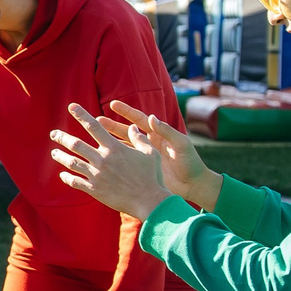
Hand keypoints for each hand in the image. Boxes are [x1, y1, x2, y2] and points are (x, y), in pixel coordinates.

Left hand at [50, 104, 178, 219]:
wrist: (147, 201)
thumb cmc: (151, 176)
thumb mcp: (150, 153)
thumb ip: (139, 139)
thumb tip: (133, 127)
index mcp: (114, 148)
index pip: (94, 127)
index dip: (82, 115)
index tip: (72, 107)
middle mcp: (102, 159)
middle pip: (76, 144)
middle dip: (62, 137)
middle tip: (53, 133)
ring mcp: (96, 175)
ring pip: (72, 162)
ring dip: (60, 156)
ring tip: (54, 153)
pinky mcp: (94, 189)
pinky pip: (75, 182)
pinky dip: (67, 177)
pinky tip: (62, 174)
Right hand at [107, 100, 221, 209]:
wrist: (194, 185)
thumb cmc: (190, 163)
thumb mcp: (181, 144)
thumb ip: (167, 131)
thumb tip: (152, 118)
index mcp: (158, 135)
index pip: (140, 120)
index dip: (126, 112)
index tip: (113, 104)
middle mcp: (149, 144)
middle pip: (127, 132)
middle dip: (112, 126)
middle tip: (97, 120)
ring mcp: (144, 158)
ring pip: (123, 147)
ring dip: (109, 142)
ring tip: (95, 139)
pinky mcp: (142, 170)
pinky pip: (126, 163)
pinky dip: (115, 161)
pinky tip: (102, 160)